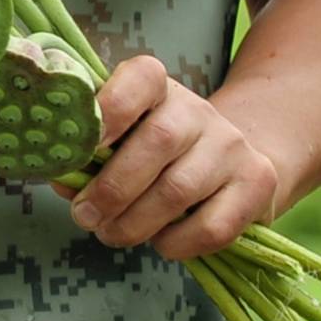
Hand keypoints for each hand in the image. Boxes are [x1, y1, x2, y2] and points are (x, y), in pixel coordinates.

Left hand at [62, 56, 284, 260]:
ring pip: (179, 190)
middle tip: (85, 216)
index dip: (112, 106)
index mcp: (159, 89)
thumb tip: (64, 182)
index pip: (142, 77)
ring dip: (135, 223)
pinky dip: (176, 243)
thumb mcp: (122, 144)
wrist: (232, 165)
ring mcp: (232, 146)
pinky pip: (211, 226)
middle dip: (112, 188)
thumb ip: (90, 159)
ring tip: (112, 234)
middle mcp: (199, 110)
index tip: (87, 143)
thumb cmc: (156, 158)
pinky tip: (161, 242)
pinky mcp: (256, 184)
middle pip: (158, 141)